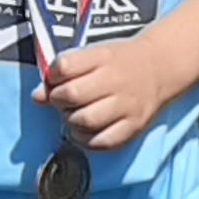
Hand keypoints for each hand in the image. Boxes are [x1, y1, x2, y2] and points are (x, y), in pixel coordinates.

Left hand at [42, 34, 180, 153]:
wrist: (160, 68)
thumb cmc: (119, 63)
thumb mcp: (93, 57)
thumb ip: (64, 73)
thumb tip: (38, 96)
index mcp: (103, 57)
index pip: (64, 67)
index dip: (52, 76)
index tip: (56, 80)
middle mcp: (116, 81)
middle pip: (72, 95)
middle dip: (59, 100)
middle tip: (64, 101)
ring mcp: (127, 105)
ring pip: (85, 120)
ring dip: (71, 121)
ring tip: (75, 115)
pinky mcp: (134, 127)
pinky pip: (103, 141)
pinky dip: (87, 140)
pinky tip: (85, 132)